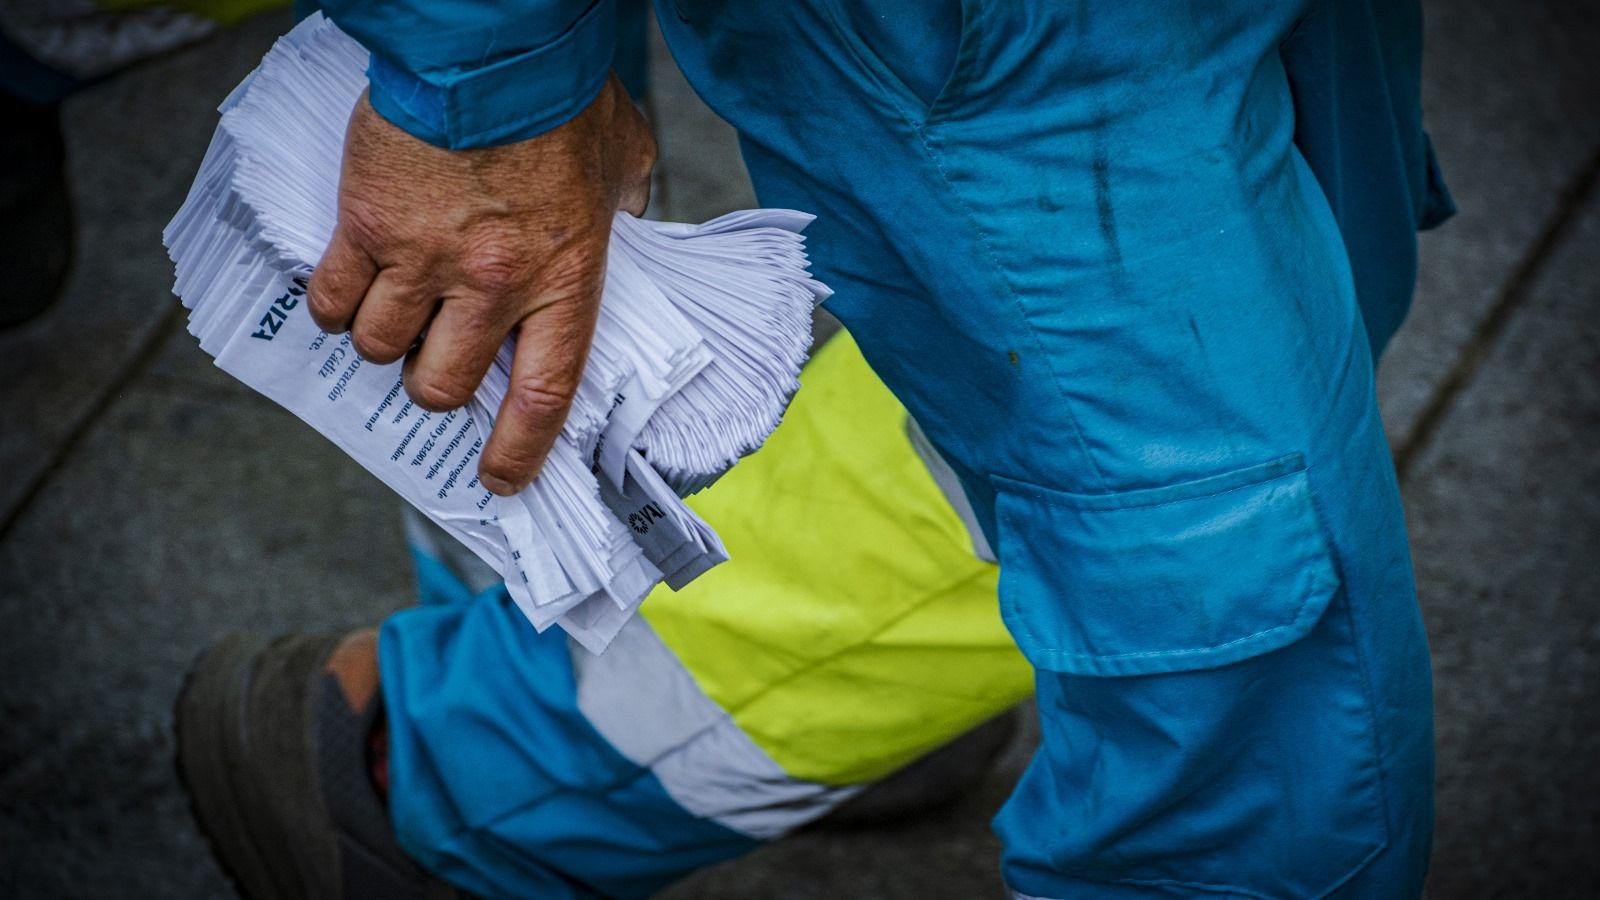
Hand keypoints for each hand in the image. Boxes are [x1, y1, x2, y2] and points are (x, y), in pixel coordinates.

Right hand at [307, 75, 654, 494]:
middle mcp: (491, 285)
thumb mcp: (625, 161)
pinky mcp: (367, 224)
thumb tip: (624, 225)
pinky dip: (334, 306)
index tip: (502, 479)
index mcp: (563, 279)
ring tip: (394, 314)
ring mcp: (423, 259)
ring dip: (384, 344)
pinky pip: (333, 297)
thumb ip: (625, 207)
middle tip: (438, 362)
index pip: (542, 395)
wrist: (492, 46)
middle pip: (444, 384)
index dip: (518, 451)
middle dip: (437, 387)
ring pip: (382, 348)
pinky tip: (348, 289)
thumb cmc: (562, 97)